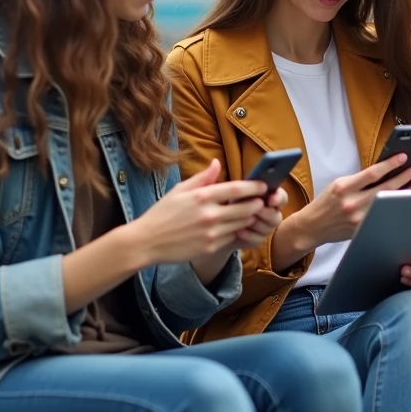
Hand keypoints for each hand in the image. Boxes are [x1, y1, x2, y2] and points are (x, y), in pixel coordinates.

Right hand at [134, 159, 268, 264]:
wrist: (146, 242)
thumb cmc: (162, 213)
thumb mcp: (179, 191)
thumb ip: (202, 178)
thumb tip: (217, 163)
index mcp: (201, 197)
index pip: (236, 189)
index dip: (254, 187)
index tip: (264, 185)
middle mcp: (209, 215)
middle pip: (246, 208)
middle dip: (257, 203)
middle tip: (261, 200)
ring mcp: (211, 233)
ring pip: (242, 224)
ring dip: (249, 218)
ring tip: (250, 212)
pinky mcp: (210, 248)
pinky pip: (232, 238)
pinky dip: (237, 231)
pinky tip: (236, 227)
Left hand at [230, 187, 287, 248]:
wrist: (223, 222)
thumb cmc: (232, 202)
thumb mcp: (239, 193)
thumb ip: (249, 188)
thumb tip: (254, 186)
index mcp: (270, 198)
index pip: (282, 197)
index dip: (279, 198)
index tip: (271, 200)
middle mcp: (272, 213)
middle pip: (277, 216)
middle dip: (265, 213)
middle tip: (254, 211)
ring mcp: (267, 228)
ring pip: (268, 228)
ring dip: (255, 223)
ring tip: (241, 219)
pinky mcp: (259, 240)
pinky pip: (258, 238)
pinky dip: (247, 234)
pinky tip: (238, 230)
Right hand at [290, 153, 410, 246]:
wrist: (313, 226)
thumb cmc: (327, 202)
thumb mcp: (339, 185)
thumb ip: (360, 180)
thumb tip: (387, 171)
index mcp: (344, 187)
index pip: (373, 173)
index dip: (390, 164)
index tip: (404, 157)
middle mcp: (352, 203)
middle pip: (386, 189)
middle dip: (406, 178)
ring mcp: (359, 218)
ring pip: (390, 203)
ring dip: (408, 192)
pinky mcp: (363, 229)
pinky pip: (386, 216)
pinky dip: (399, 208)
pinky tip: (410, 202)